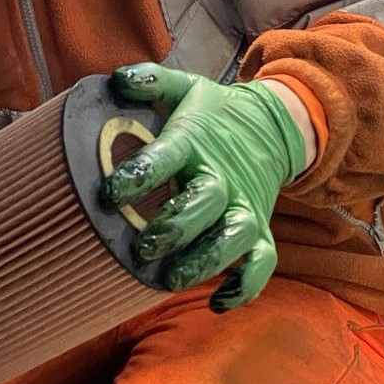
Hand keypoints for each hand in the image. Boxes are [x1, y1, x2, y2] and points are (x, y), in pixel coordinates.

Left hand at [103, 63, 307, 310]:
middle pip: (205, 202)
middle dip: (174, 227)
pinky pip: (263, 262)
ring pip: (235, 238)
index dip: (141, 173)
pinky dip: (246, 286)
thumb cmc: (212, 112)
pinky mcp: (260, 228)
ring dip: (205, 261)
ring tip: (171, 279)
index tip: (112, 191)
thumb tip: (114, 80)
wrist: (272, 124)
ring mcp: (244, 205)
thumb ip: (148, 81)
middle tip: (143, 245)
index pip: (168, 155)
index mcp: (194, 141)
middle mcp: (222, 176)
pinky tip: (217, 303)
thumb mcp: (184, 87)